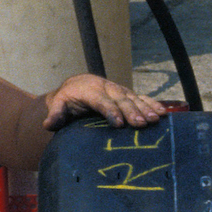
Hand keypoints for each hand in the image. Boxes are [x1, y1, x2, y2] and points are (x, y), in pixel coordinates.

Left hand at [41, 72, 167, 129]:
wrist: (76, 87)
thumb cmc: (67, 101)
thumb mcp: (58, 105)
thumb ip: (55, 114)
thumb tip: (48, 124)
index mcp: (89, 90)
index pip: (101, 101)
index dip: (111, 111)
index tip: (119, 124)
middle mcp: (106, 87)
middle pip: (121, 100)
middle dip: (132, 111)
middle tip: (142, 124)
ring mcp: (118, 90)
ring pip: (133, 98)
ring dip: (146, 108)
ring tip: (156, 119)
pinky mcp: (126, 94)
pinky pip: (141, 97)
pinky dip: (152, 104)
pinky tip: (163, 113)